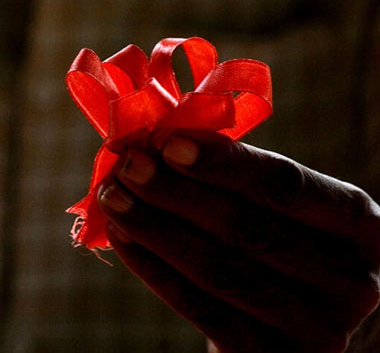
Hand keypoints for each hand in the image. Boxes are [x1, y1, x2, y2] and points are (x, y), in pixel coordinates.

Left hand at [98, 132, 379, 352]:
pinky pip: (199, 307)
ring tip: (113, 196)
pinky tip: (123, 236)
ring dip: (155, 228)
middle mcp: (352, 282)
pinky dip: (153, 267)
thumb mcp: (288, 212)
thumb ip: (239, 180)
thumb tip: (157, 140)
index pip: (288, 187)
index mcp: (363, 228)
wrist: (299, 321)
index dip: (225, 165)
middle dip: (177, 193)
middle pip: (248, 229)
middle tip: (129, 165)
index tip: (168, 143)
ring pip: (218, 270)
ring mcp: (314, 329)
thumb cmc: (288, 245)